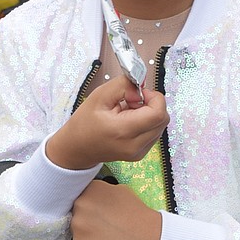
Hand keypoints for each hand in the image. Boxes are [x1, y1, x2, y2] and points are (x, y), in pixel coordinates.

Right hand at [47, 77, 168, 170]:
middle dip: (152, 104)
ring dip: (149, 113)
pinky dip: (146, 123)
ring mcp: (138, 152)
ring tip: (128, 112)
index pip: (158, 113)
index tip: (138, 93)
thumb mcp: (99, 96)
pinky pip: (154, 133)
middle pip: (163, 118)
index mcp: (123, 131)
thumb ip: (124, 85)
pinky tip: (130, 122)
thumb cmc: (84, 123)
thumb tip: (142, 87)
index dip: (153, 97)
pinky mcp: (140, 154)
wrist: (77, 148)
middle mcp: (134, 146)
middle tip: (131, 102)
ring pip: (161, 125)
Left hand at [70, 180, 161, 239]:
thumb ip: (102, 191)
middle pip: (77, 211)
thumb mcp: (119, 189)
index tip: (99, 211)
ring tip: (105, 234)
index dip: (91, 204)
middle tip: (103, 223)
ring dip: (87, 231)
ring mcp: (77, 225)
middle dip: (88, 217)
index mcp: (89, 189)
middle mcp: (79, 204)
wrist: (144, 235)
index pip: (82, 195)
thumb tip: (97, 197)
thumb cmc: (135, 212)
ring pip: (78, 228)